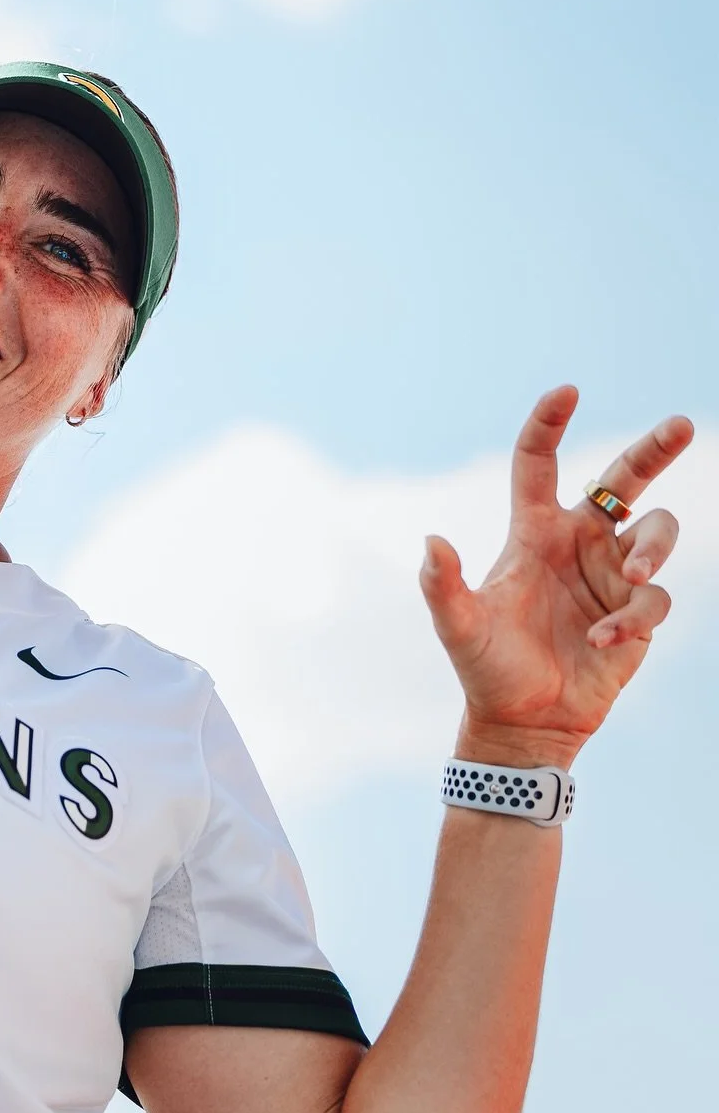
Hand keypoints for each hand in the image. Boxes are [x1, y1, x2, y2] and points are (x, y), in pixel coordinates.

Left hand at [419, 386, 691, 767]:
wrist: (524, 722)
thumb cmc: (486, 668)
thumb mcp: (458, 628)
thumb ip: (441, 587)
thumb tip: (430, 541)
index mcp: (534, 532)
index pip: (539, 464)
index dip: (551, 424)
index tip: (568, 391)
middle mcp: (579, 543)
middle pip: (624, 480)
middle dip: (655, 449)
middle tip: (683, 425)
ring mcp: (613, 575)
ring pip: (658, 533)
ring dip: (652, 550)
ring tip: (631, 577)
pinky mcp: (638, 612)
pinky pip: (653, 599)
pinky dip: (632, 617)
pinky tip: (603, 640)